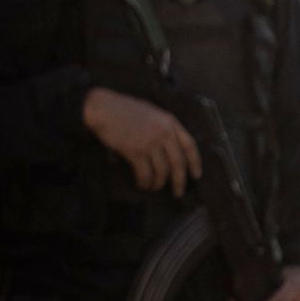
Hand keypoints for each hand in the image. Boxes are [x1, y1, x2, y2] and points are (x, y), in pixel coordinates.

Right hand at [83, 87, 201, 196]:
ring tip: (154, 187)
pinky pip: (145, 173)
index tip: (196, 176)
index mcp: (170, 122)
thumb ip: (163, 127)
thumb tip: (169, 149)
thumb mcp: (151, 112)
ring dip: (158, 183)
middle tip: (178, 192)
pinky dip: (145, 182)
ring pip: (162, 171)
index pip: (190, 145)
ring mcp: (150, 142)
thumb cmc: (124, 109)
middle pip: (178, 163)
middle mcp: (164, 132)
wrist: (103, 108)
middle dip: (179, 181)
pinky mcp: (136, 151)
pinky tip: (142, 185)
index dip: (195, 163)